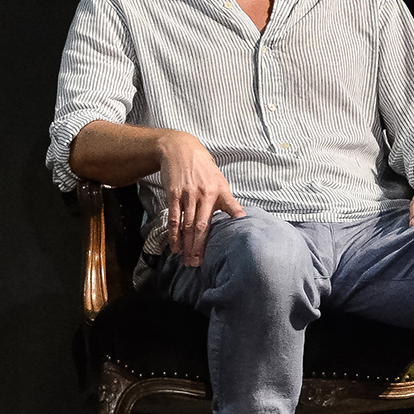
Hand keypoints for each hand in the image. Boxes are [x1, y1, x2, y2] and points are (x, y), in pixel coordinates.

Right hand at [158, 131, 243, 266]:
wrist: (180, 149)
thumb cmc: (204, 167)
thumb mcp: (221, 182)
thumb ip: (230, 202)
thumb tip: (242, 218)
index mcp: (216, 193)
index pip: (210, 223)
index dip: (208, 242)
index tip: (209, 257)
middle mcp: (200, 195)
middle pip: (197, 227)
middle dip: (195, 247)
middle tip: (195, 264)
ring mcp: (184, 195)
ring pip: (185, 224)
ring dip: (184, 244)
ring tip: (185, 259)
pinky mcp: (172, 194)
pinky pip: (172, 217)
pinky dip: (173, 232)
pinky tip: (173, 244)